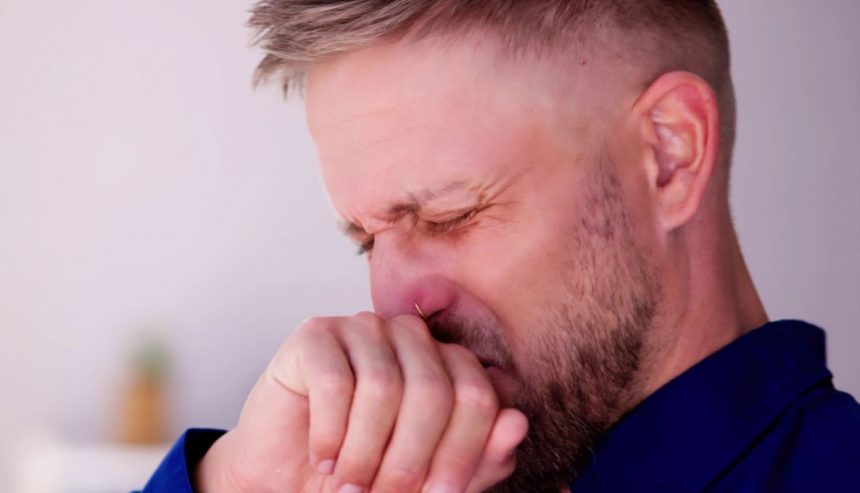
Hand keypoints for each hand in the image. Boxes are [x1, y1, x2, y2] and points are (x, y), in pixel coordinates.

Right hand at [195, 312, 527, 492]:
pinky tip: (323, 456)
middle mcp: (410, 336)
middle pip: (434, 390)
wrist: (286, 477)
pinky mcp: (315, 334)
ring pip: (383, 387)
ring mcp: (362, 328)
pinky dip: (330, 433)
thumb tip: (517, 423)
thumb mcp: (430, 480)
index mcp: (447, 363)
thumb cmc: (362, 474)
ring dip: (365, 452)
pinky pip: (335, 381)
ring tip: (350, 482)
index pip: (478, 396)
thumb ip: (477, 458)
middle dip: (411, 458)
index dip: (461, 453)